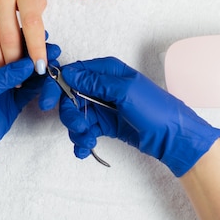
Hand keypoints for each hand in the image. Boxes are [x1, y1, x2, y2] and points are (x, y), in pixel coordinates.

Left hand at [0, 43, 60, 204]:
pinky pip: (29, 91)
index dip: (19, 38)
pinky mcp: (12, 103)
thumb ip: (0, 77)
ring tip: (56, 61)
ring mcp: (3, 87)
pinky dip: (40, 85)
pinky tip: (50, 79)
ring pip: (26, 73)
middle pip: (17, 57)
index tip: (38, 33)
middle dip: (35, 52)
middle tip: (53, 48)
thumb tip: (26, 63)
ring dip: (40, 67)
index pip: (0, 43)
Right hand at [56, 57, 219, 176]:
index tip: (47, 102)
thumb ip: (95, 82)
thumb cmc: (156, 110)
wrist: (172, 138)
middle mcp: (102, 86)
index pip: (73, 72)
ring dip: (76, 130)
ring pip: (75, 114)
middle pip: (69, 96)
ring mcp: (103, 105)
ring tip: (86, 140)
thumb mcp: (125, 92)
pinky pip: (84, 129)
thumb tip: (70, 72)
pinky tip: (84, 149)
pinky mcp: (104, 123)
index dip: (57, 86)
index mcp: (107, 71)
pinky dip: (81, 140)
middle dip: (69, 114)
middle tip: (79, 127)